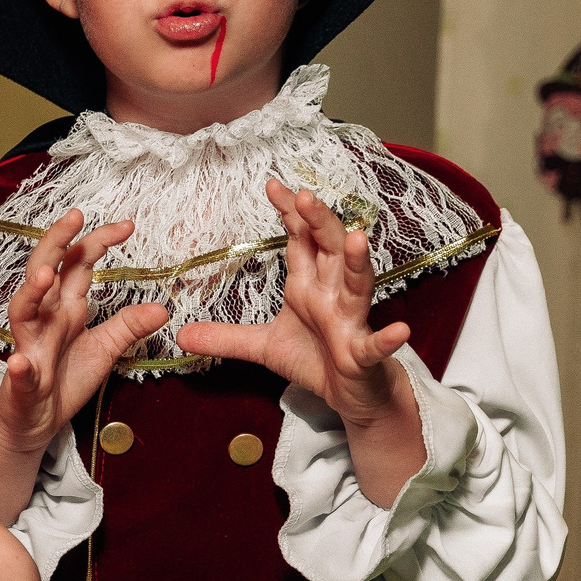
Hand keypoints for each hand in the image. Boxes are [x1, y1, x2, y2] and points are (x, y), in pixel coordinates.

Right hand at [0, 210, 172, 458]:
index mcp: (65, 308)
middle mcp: (43, 319)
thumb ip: (128, 325)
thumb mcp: (105, 348)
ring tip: (46, 275)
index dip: (98, 241)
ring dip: (31, 293)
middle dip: (56, 243)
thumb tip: (163, 306)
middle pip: (45, 271)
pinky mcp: (22, 382)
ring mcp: (29, 347)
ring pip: (22, 312)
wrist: (37, 419)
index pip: (78, 264)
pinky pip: (19, 372)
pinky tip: (21, 362)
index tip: (127, 226)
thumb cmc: (64, 378)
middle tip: (75, 216)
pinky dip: (19, 368)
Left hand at [176, 181, 412, 418]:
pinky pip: (375, 345)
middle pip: (329, 250)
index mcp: (309, 285)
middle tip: (305, 196)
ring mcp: (351, 323)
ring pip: (358, 286)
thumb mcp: (263, 347)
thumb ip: (226, 337)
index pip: (301, 240)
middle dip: (319, 222)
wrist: (349, 396)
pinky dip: (387, 338)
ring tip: (356, 238)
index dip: (291, 212)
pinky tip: (398, 331)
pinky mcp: (364, 355)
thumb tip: (181, 334)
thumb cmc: (315, 359)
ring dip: (358, 262)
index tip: (273, 185)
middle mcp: (333, 295)